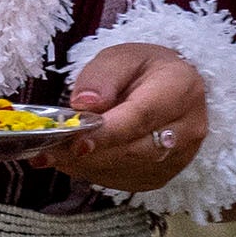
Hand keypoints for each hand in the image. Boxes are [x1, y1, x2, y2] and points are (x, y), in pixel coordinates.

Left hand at [56, 45, 210, 200]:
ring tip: (51, 154)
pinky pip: (123, 180)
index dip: (107, 133)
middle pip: (133, 150)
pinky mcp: (163, 175)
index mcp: (181, 89)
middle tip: (47, 150)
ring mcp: (179, 158)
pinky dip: (93, 172)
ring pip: (126, 169)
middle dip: (87, 153)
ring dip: (85, 165)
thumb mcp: (121, 57)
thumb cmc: (142, 70)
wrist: (170, 89)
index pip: (142, 117)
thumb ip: (103, 76)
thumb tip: (85, 104)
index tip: (75, 141)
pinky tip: (73, 159)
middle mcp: (188, 128)